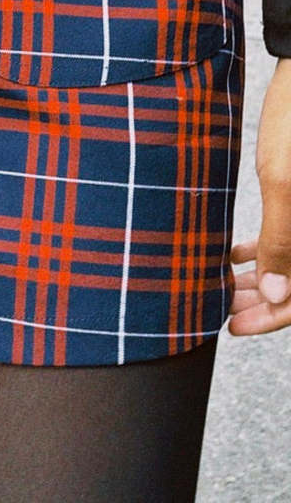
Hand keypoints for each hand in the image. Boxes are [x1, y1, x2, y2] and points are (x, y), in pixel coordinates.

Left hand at [229, 56, 290, 335]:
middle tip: (223, 310)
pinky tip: (233, 252)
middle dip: (264, 302)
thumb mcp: (283, 183)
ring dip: (262, 277)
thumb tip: (281, 299)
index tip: (234, 325)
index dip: (273, 319)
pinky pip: (290, 234)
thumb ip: (282, 243)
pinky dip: (264, 248)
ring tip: (224, 286)